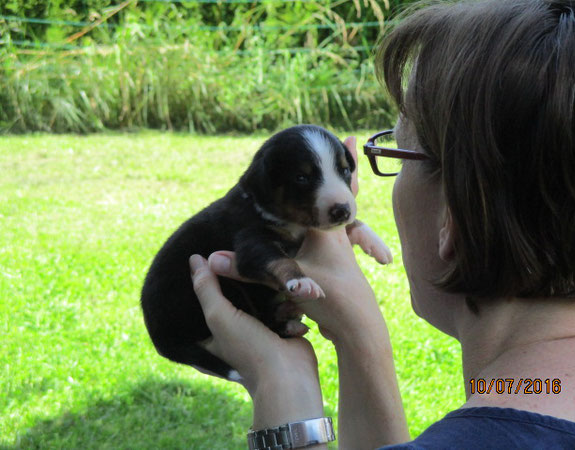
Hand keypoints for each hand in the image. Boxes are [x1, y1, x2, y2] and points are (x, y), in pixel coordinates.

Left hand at [189, 254, 319, 395]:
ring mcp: (256, 330)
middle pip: (233, 296)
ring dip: (273, 298)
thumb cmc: (248, 350)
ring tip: (278, 299)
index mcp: (209, 337)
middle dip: (246, 286)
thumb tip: (194, 258)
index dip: (208, 280)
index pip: (202, 302)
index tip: (214, 257)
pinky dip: (286, 308)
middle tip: (252, 267)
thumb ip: (206, 288)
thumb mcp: (219, 316)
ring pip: (261, 299)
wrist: (288, 376)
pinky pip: (280, 307)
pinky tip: (291, 311)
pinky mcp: (278, 328)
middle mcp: (231, 333)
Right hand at [207, 136, 389, 345]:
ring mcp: (338, 252)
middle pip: (342, 198)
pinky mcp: (335, 267)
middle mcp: (336, 236)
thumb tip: (208, 261)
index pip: (337, 188)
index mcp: (327, 228)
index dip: (344, 162)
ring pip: (337, 219)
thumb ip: (245, 270)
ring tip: (333, 179)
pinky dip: (325, 229)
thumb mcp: (286, 281)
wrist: (358, 330)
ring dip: (334, 199)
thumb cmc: (333, 300)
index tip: (350, 136)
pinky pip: (332, 239)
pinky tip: (319, 229)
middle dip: (342, 176)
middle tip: (347, 144)